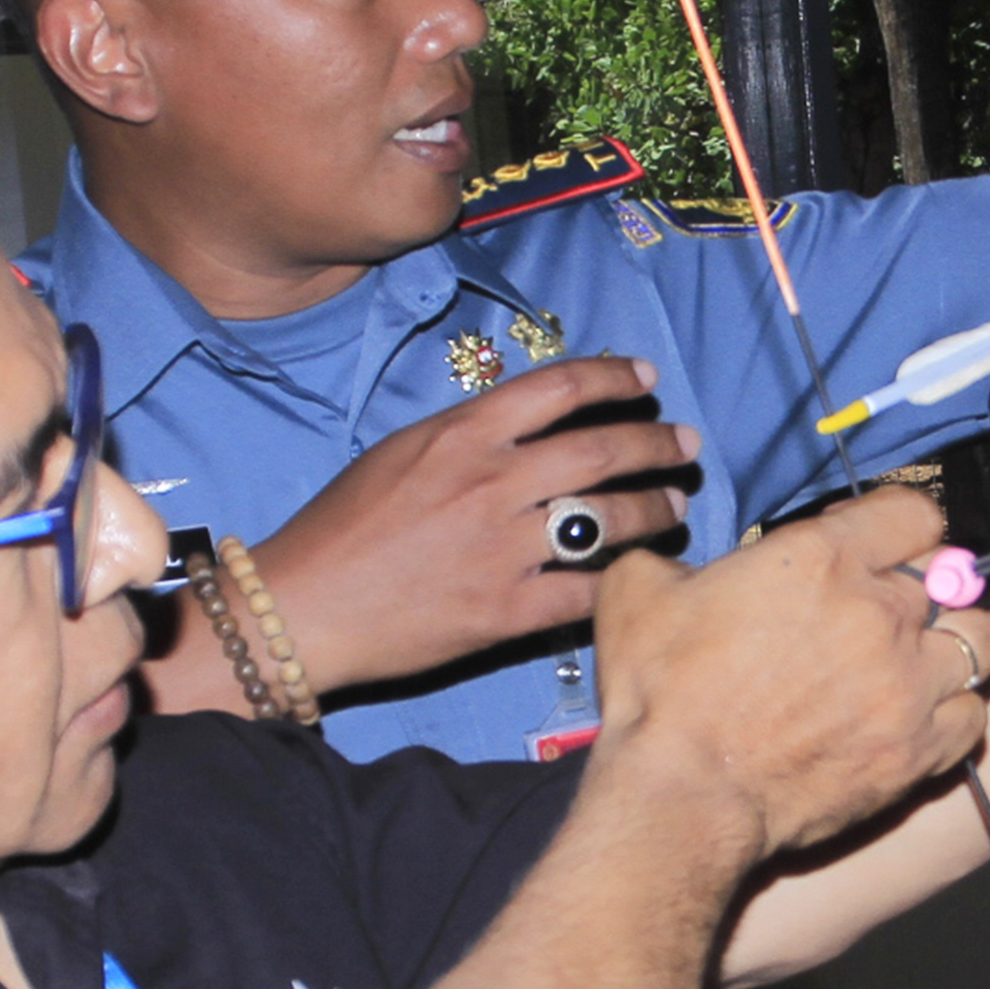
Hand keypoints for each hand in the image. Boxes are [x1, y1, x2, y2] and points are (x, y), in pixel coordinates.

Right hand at [243, 356, 698, 697]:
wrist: (304, 607)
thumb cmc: (343, 528)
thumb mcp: (400, 453)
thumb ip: (469, 435)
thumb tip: (531, 424)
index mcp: (462, 434)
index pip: (560, 387)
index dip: (614, 377)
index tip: (646, 378)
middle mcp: (490, 482)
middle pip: (602, 448)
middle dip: (656, 443)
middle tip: (684, 445)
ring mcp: (502, 548)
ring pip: (608, 519)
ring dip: (653, 509)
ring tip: (674, 507)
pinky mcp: (505, 611)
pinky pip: (586, 591)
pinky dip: (621, 582)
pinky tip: (640, 576)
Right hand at [588, 486, 989, 859]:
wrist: (682, 796)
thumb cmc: (660, 696)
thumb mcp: (639, 593)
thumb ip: (676, 561)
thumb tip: (687, 571)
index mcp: (823, 558)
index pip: (914, 513)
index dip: (895, 525)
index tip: (876, 545)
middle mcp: (881, 613)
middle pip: (952, 574)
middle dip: (925, 585)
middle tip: (890, 610)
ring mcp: (908, 684)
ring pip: (981, 640)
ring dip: (955, 643)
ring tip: (922, 659)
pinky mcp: (917, 751)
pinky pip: (974, 716)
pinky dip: (955, 713)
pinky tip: (921, 717)